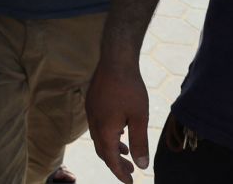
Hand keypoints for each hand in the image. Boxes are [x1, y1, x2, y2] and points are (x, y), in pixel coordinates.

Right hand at [85, 58, 148, 181]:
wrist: (115, 60)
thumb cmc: (130, 89)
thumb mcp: (139, 118)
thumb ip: (139, 143)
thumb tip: (141, 165)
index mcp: (105, 130)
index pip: (111, 159)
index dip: (120, 173)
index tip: (130, 182)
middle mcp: (94, 124)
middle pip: (103, 151)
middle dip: (116, 163)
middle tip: (130, 172)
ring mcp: (91, 113)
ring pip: (99, 139)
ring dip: (112, 149)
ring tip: (126, 153)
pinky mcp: (92, 104)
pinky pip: (98, 127)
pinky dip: (108, 136)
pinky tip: (119, 131)